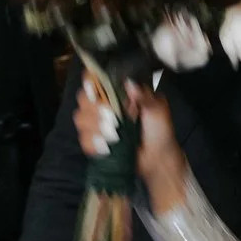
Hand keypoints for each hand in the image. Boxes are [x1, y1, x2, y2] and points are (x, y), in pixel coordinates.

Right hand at [75, 74, 185, 211]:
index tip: (95, 91)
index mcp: (119, 94)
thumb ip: (144, 97)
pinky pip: (83, 139)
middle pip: (83, 98)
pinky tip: (107, 146)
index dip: (91, 83)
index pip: (96, 81)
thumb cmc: (160, 131)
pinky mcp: (95, 142)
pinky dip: (94, 143)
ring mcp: (98, 125)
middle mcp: (105, 106)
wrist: (158, 159)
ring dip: (95, 126)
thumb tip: (130, 84)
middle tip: (112, 118)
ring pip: (80, 118)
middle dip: (95, 108)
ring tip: (114, 135)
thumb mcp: (158, 111)